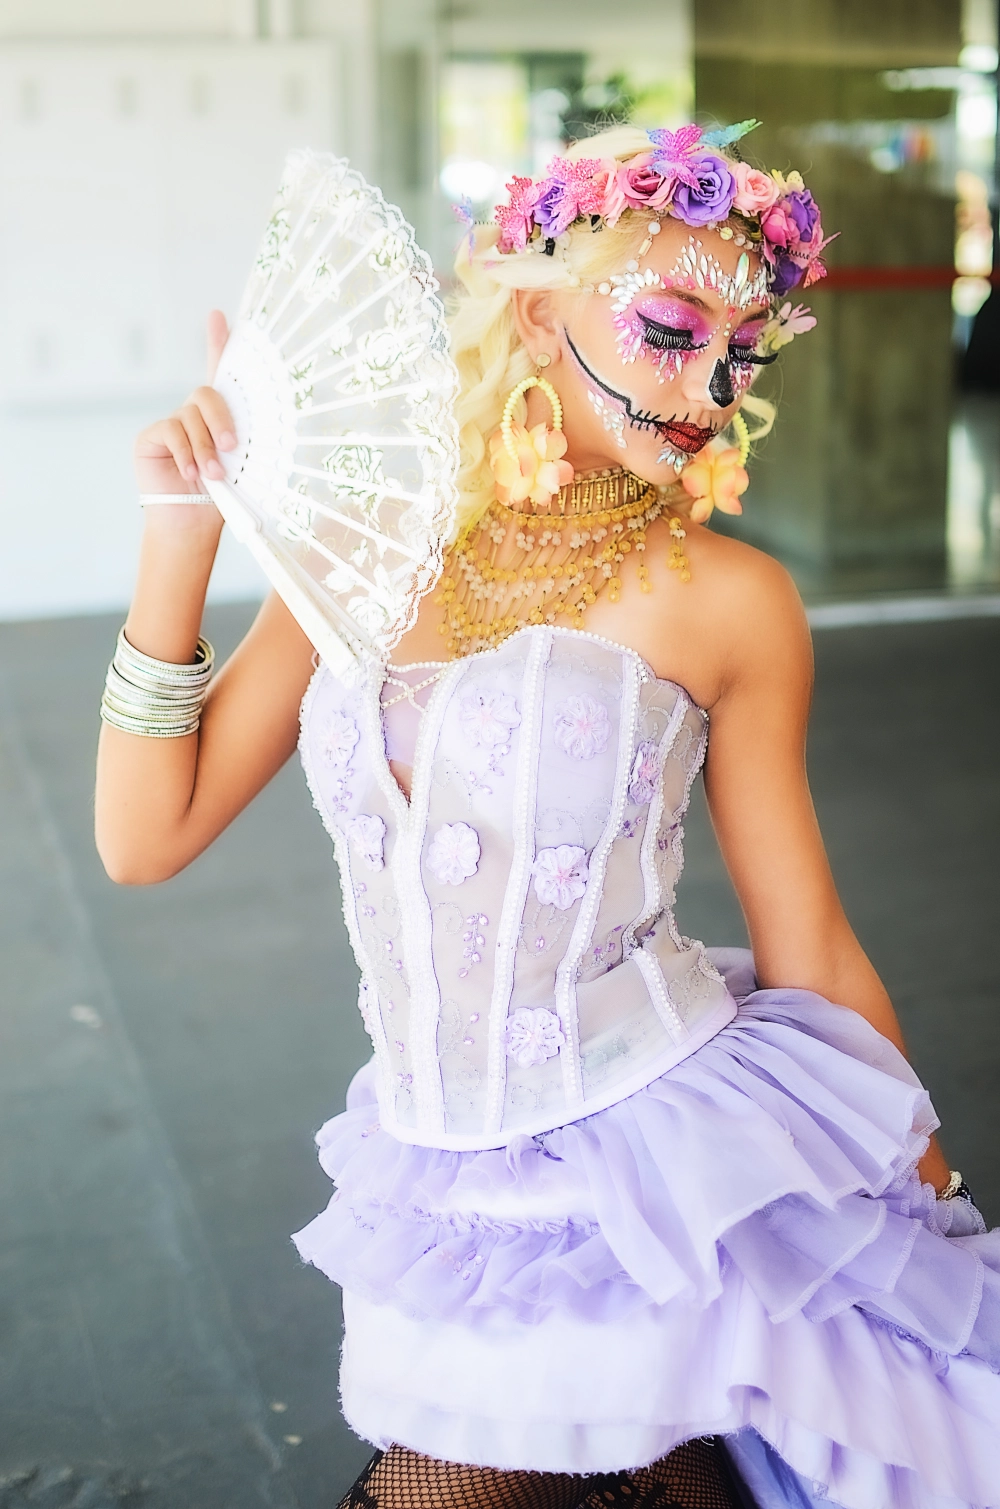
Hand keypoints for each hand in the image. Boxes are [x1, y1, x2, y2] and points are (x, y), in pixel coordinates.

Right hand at [134, 311, 234, 517]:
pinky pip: (171, 431)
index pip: (219, 372)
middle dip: (222, 419)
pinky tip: (190, 472)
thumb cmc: (222, 497)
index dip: (218, 343)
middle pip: (208, 394)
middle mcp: (194, 415)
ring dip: (205, 447)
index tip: (218, 316)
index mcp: (220, 418)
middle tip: (232, 448)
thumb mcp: (241, 466)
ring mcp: (171, 424)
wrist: (193, 524)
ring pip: (191, 416)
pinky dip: (185, 452)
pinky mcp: (152, 436)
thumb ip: (244, 441)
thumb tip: (261, 429)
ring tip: (213, 475)